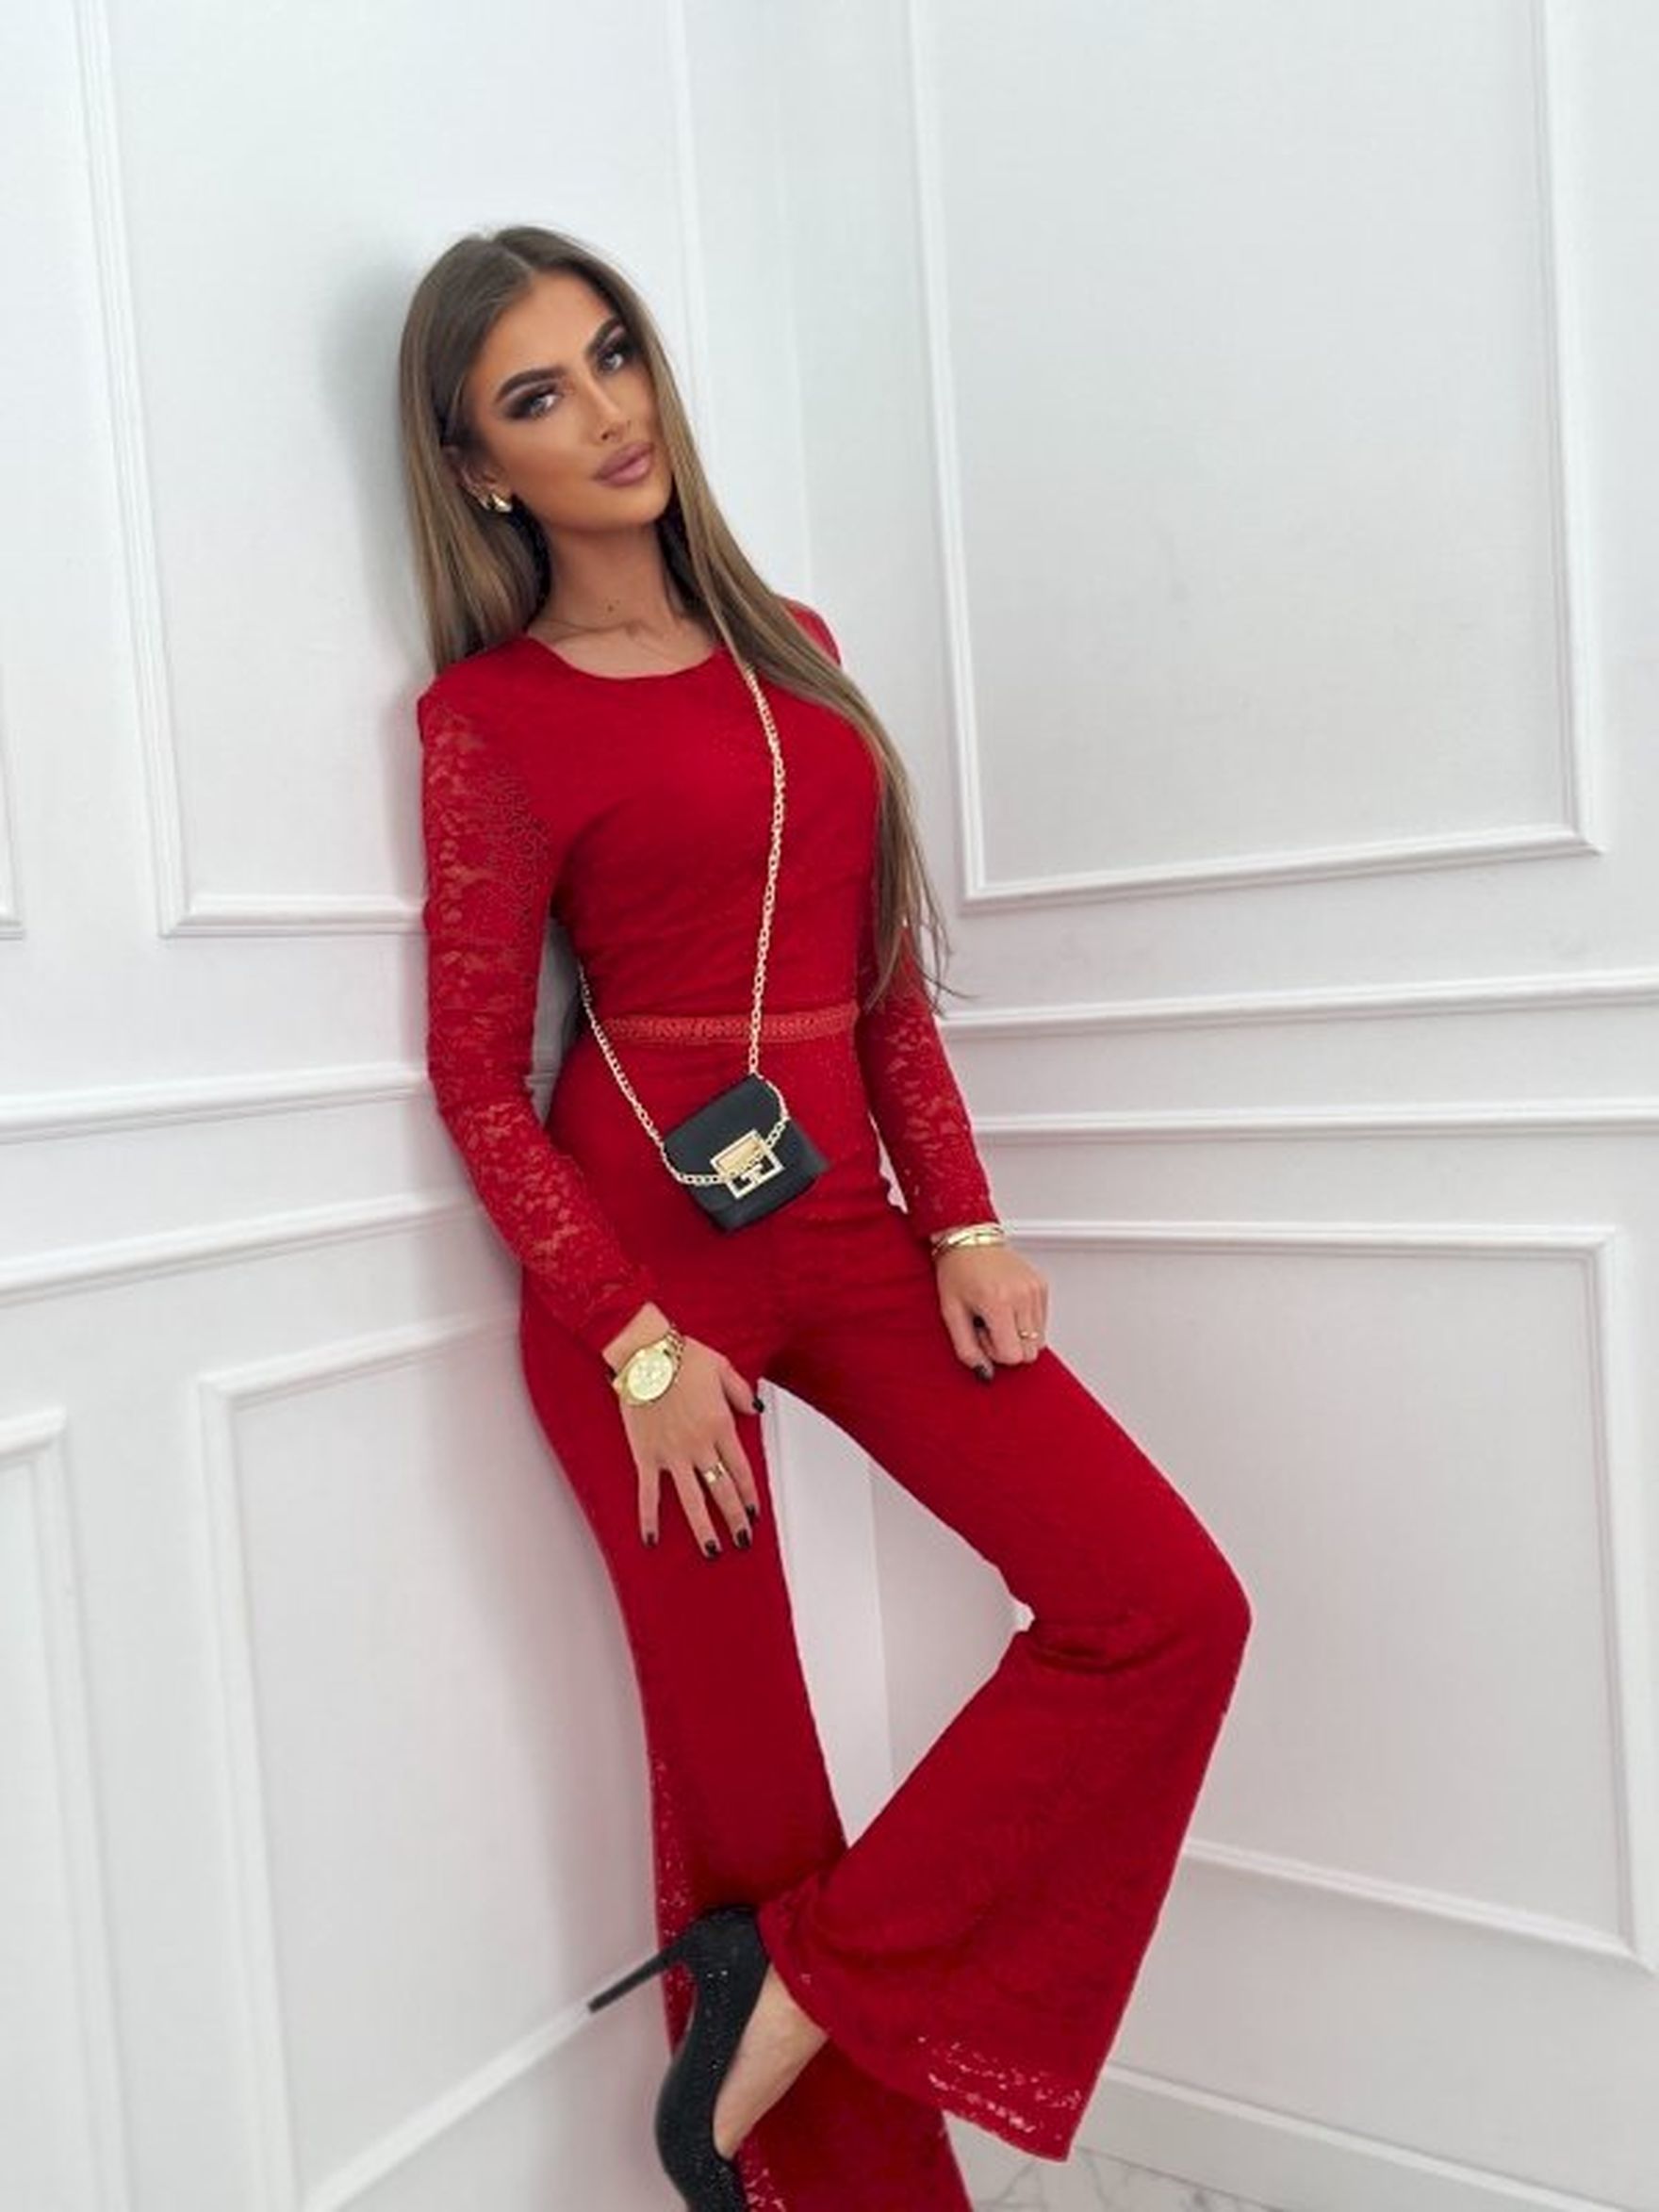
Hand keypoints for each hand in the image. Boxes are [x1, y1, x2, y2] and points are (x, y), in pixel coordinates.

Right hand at [617, 1335, 763, 1555]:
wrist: (645, 1354)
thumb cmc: (681, 1355)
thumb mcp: (722, 1367)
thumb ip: (740, 1392)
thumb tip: (754, 1409)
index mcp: (720, 1425)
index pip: (740, 1470)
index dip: (749, 1494)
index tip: (754, 1512)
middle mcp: (700, 1445)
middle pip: (722, 1490)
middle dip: (734, 1519)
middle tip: (742, 1540)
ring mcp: (673, 1454)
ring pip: (693, 1499)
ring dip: (703, 1528)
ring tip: (711, 1551)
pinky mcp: (646, 1455)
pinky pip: (649, 1493)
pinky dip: (649, 1517)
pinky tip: (652, 1538)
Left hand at [934, 1241, 1048, 1377]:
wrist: (969, 1239)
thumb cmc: (956, 1272)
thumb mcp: (950, 1313)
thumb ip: (966, 1349)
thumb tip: (986, 1374)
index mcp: (998, 1301)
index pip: (1012, 1356)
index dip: (994, 1351)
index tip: (981, 1332)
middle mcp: (1022, 1295)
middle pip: (1029, 1353)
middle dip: (1008, 1346)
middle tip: (988, 1324)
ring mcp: (1035, 1289)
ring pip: (1039, 1341)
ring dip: (1017, 1335)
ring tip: (997, 1314)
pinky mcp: (1042, 1286)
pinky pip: (1042, 1323)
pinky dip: (1026, 1322)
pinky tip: (1007, 1306)